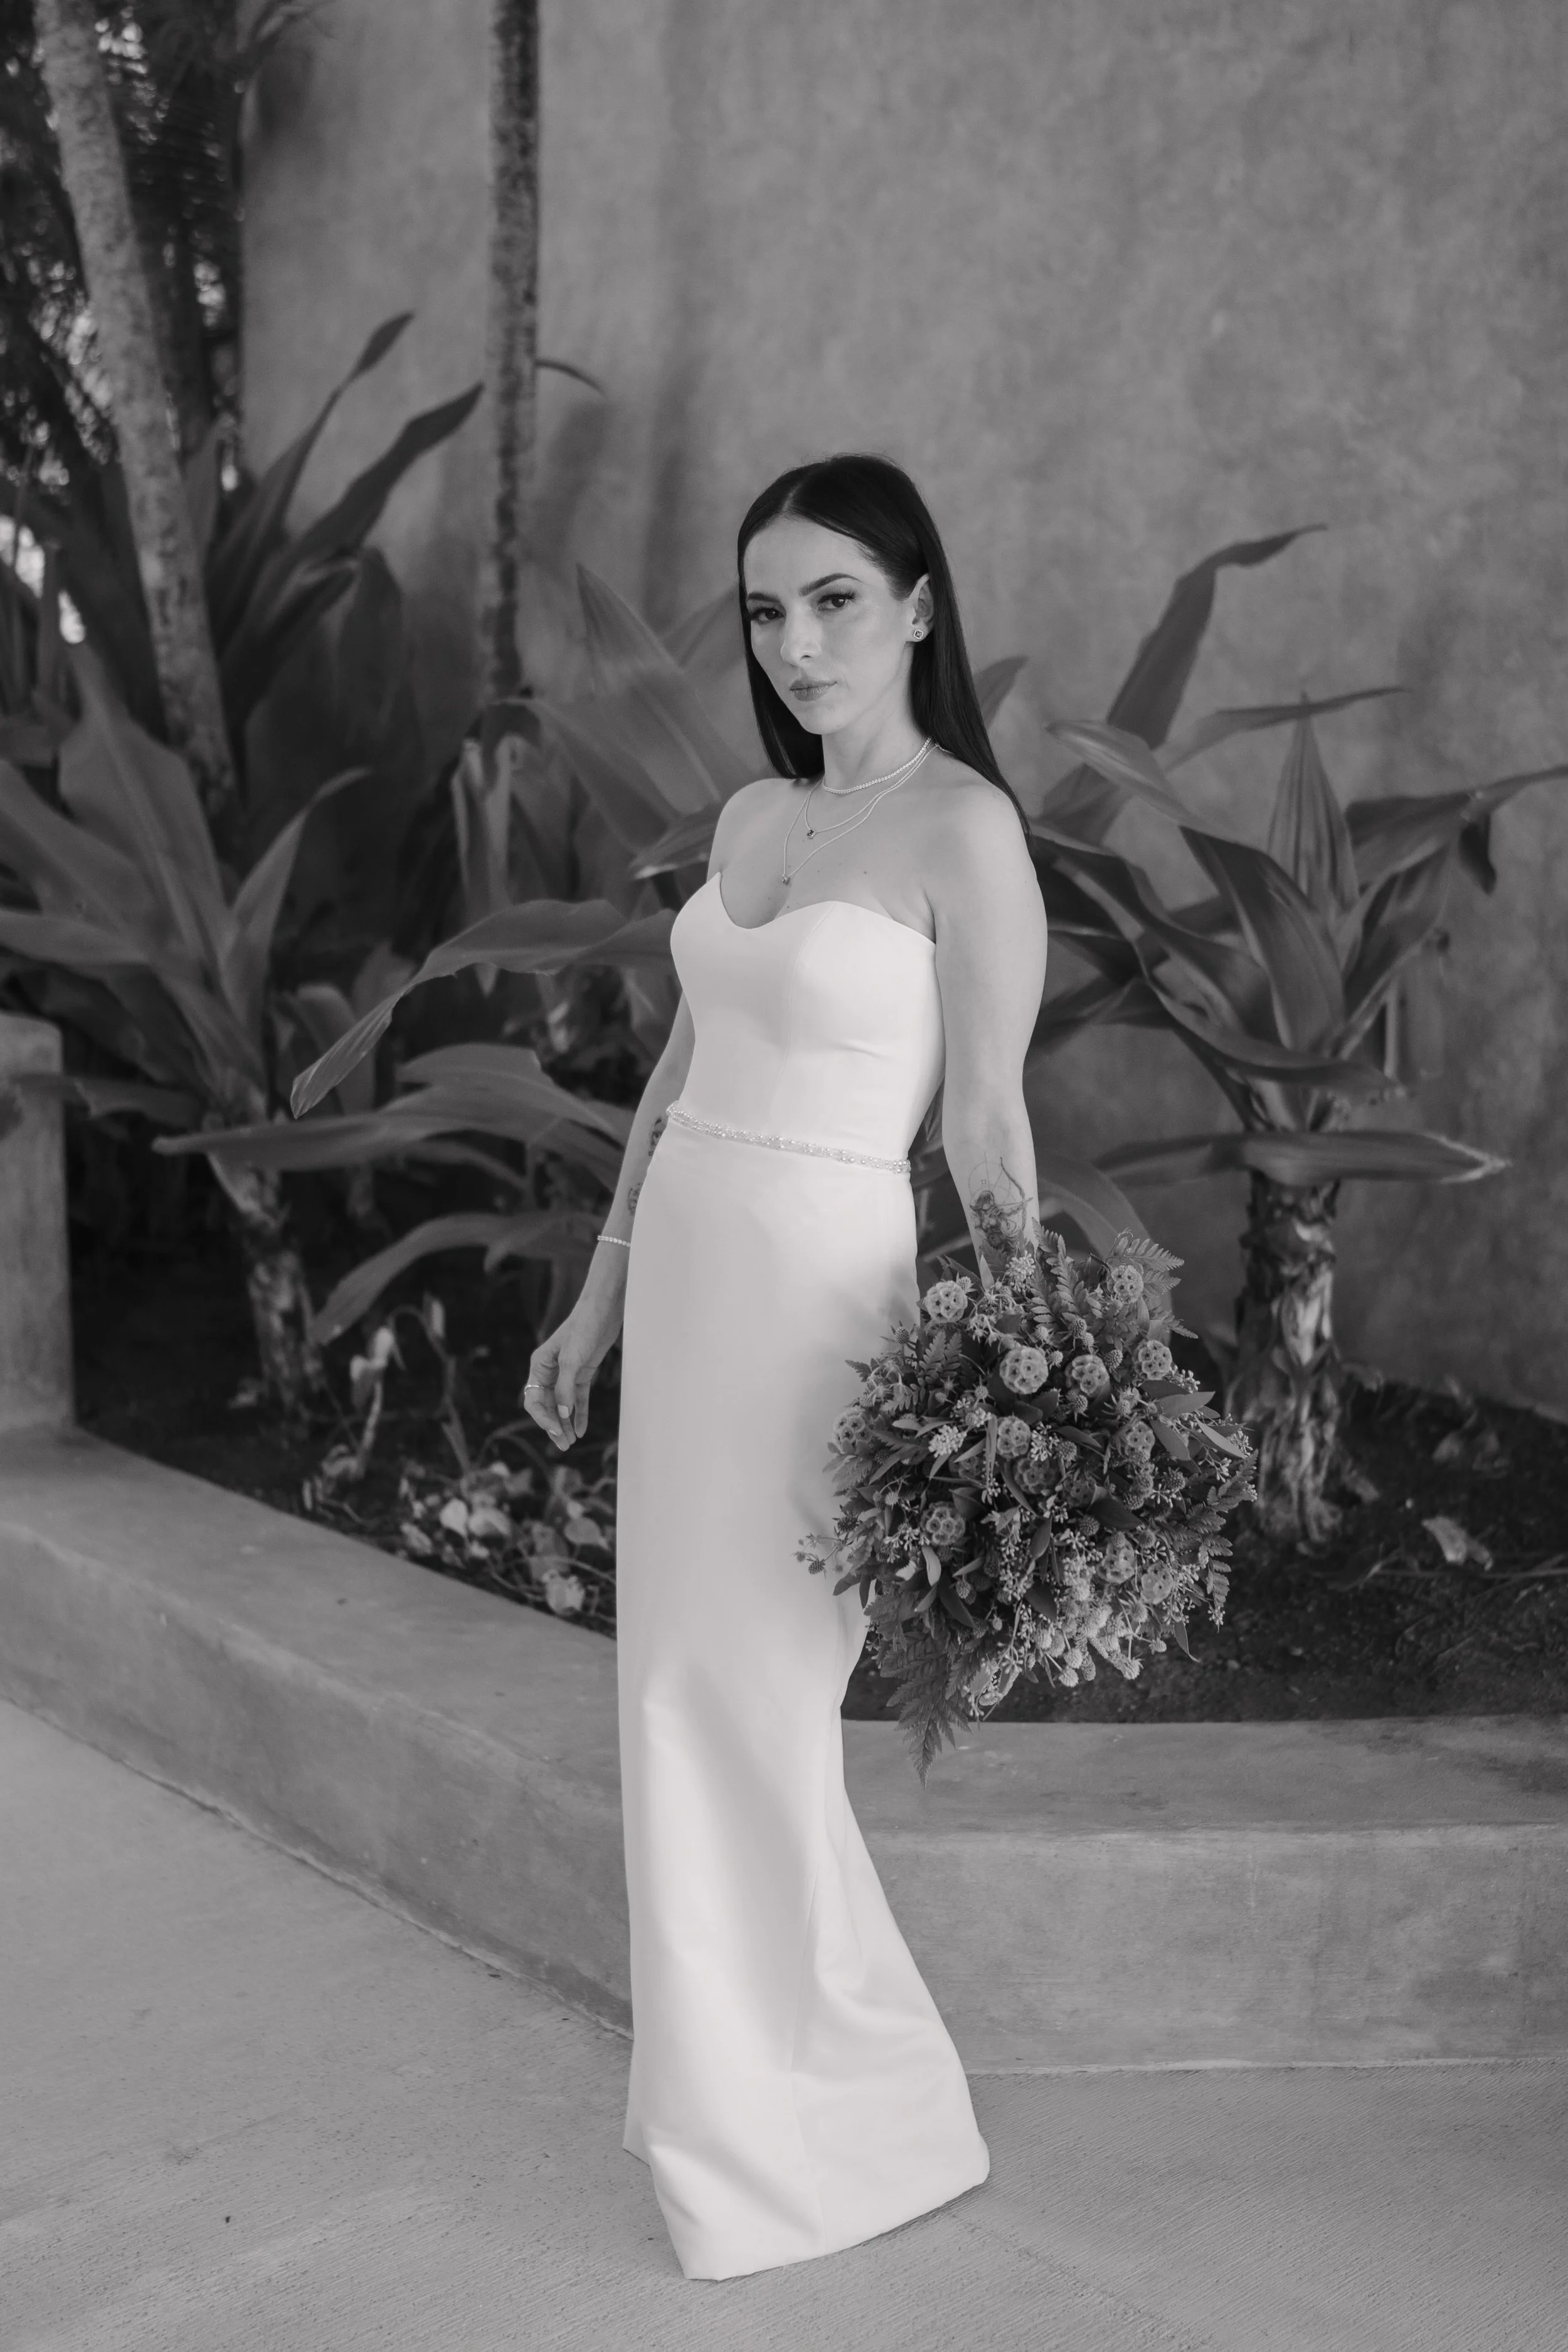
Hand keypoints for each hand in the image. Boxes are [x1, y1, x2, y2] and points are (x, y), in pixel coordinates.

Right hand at [522, 1270, 623, 1449]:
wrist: (604, 1310)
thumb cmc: (583, 1328)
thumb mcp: (572, 1359)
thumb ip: (565, 1387)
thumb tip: (561, 1413)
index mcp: (539, 1365)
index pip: (533, 1399)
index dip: (542, 1418)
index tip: (555, 1431)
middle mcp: (549, 1371)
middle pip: (547, 1405)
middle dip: (554, 1426)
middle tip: (564, 1446)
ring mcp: (566, 1373)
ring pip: (562, 1405)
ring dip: (565, 1423)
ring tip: (571, 1442)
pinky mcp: (582, 1373)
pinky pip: (578, 1399)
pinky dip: (579, 1414)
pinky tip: (581, 1429)